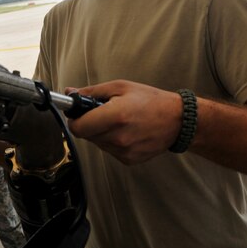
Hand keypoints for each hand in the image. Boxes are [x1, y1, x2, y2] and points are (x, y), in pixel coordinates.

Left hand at [65, 80, 181, 164]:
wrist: (177, 121)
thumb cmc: (151, 100)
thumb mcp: (120, 87)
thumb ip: (92, 92)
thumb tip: (69, 93)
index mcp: (114, 116)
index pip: (78, 128)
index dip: (75, 119)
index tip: (79, 113)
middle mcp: (118, 137)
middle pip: (86, 135)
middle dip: (90, 123)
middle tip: (104, 112)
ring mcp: (124, 152)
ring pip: (97, 143)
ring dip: (101, 132)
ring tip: (119, 121)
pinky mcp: (129, 160)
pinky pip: (109, 150)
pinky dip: (112, 141)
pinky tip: (127, 131)